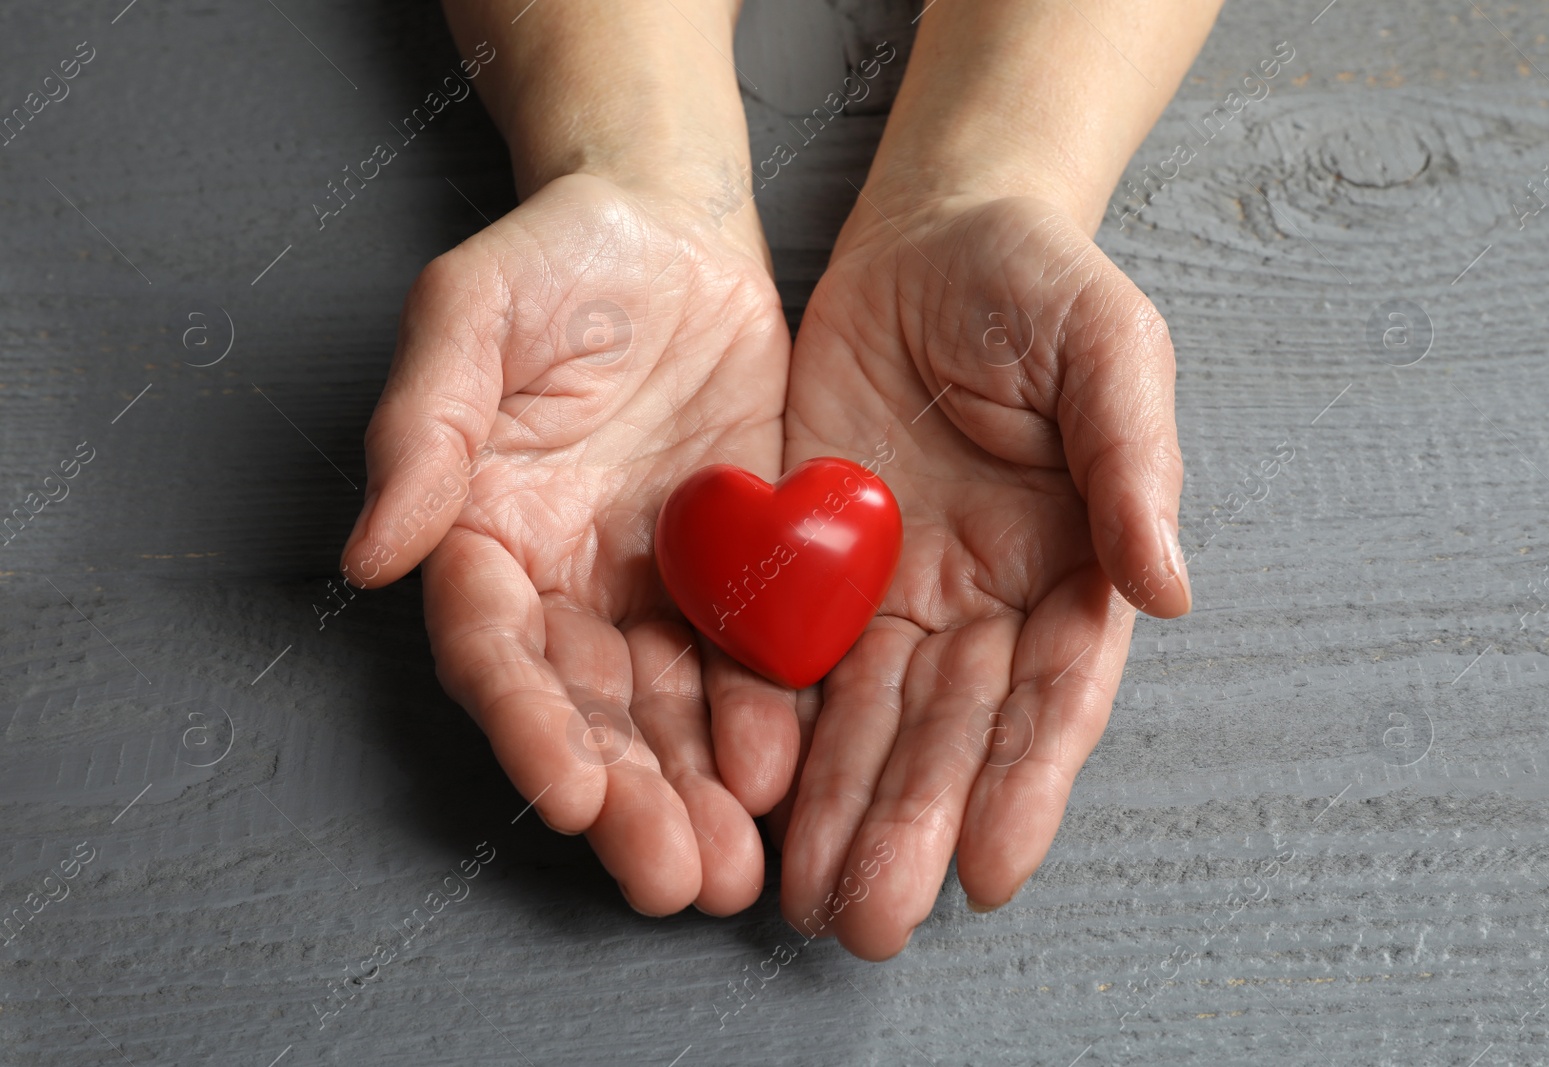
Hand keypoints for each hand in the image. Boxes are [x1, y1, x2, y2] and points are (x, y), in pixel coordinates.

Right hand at [340, 173, 797, 915]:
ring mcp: (657, 589)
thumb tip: (370, 553)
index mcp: (487, 536)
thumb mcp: (472, 313)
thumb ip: (423, 426)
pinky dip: (769, 722)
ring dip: (698, 794)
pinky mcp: (741, 574)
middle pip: (589, 712)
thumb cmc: (557, 259)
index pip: (496, 653)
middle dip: (628, 799)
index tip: (566, 795)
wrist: (674, 232)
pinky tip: (790, 774)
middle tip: (675, 876)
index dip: (527, 727)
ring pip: (672, 713)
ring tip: (735, 868)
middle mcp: (568, 585)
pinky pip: (754, 661)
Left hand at [773, 191, 1188, 958]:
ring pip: (864, 718)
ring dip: (839, 810)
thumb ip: (1135, 463)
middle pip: (948, 731)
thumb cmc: (1039, 280)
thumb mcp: (1110, 348)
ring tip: (809, 898)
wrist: (933, 231)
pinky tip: (752, 799)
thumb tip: (1171, 589)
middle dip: (911, 825)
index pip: (1049, 694)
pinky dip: (772, 730)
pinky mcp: (809, 560)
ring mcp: (893, 588)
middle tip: (871, 921)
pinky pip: (786, 655)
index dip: (1023, 781)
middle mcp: (981, 599)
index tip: (990, 868)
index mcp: (1067, 565)